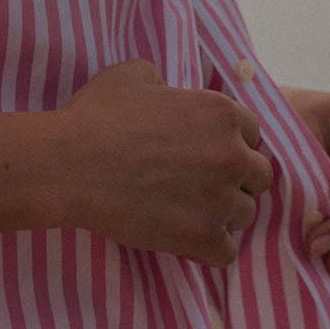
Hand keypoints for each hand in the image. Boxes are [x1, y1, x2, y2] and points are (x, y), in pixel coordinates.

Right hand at [55, 60, 274, 267]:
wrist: (70, 165)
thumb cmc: (95, 117)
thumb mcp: (132, 76)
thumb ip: (164, 81)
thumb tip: (167, 92)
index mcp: (221, 113)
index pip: (252, 135)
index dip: (229, 145)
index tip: (204, 155)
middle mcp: (231, 155)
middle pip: (259, 176)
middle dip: (235, 181)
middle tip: (200, 186)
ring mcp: (220, 199)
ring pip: (245, 215)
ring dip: (221, 216)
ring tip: (186, 213)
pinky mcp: (203, 237)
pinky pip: (227, 252)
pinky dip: (208, 249)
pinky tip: (183, 238)